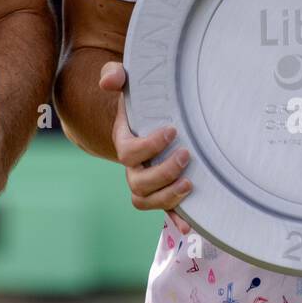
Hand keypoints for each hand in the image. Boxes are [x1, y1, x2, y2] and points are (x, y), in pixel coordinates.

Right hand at [102, 60, 192, 235]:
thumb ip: (115, 75)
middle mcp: (132, 167)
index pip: (129, 152)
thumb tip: (110, 80)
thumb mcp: (125, 81)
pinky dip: (176, 221)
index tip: (172, 130)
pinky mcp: (162, 190)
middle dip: (163, 173)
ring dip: (169, 198)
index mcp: (124, 142)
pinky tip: (190, 226)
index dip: (149, 146)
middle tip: (187, 155)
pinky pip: (164, 212)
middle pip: (138, 183)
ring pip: (147, 201)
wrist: (148, 115)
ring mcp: (146, 181)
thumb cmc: (139, 97)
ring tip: (191, 184)